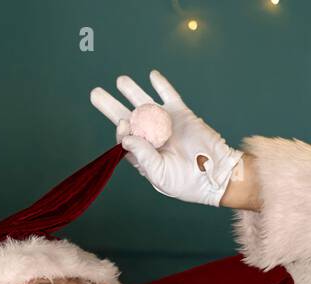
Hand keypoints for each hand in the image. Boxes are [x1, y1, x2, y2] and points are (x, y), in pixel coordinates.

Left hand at [91, 69, 243, 206]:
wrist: (215, 174)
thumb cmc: (186, 182)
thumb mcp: (160, 173)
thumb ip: (143, 156)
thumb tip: (125, 137)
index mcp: (142, 154)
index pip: (124, 137)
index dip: (120, 128)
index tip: (123, 123)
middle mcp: (150, 137)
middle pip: (127, 117)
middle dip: (110, 105)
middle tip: (95, 93)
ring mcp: (165, 123)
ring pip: (145, 103)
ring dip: (132, 91)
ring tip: (119, 81)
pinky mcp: (181, 114)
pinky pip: (169, 96)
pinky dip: (161, 85)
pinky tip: (152, 75)